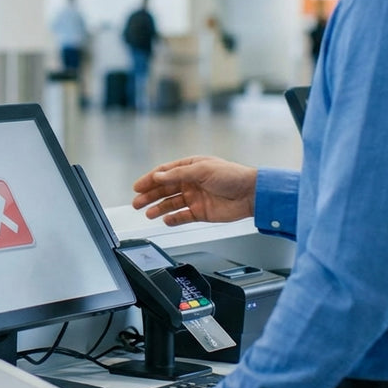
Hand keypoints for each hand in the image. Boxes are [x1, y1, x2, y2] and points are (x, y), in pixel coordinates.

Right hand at [132, 155, 256, 225]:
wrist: (250, 194)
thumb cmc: (231, 176)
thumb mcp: (201, 170)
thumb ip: (178, 175)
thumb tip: (158, 176)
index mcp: (190, 168)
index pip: (165, 173)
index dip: (150, 179)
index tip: (137, 186)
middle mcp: (191, 182)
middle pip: (164, 189)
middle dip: (149, 196)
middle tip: (137, 202)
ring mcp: (195, 198)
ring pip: (171, 204)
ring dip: (158, 208)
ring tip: (148, 213)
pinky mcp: (201, 212)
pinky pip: (183, 216)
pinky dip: (173, 219)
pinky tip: (165, 220)